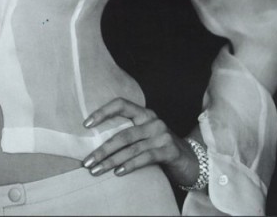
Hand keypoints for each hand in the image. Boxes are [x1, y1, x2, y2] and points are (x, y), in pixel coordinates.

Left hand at [82, 98, 199, 186]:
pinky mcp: (168, 150)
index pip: (121, 104)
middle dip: (102, 149)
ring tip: (96, 171)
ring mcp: (161, 135)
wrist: (190, 160)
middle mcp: (153, 120)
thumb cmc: (159, 147)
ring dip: (111, 161)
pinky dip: (129, 165)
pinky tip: (118, 173)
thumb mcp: (144, 135)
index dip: (103, 112)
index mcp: (144, 113)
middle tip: (87, 161)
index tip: (86, 124)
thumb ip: (127, 133)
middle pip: (123, 133)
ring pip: (131, 148)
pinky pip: (145, 157)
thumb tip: (95, 144)